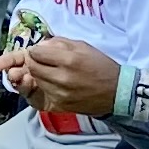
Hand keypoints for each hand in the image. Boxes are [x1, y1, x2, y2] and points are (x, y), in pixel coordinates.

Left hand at [0, 37, 122, 116]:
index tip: (40, 51)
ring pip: (36, 80)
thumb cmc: (100, 66)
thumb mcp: (82, 46)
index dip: (35, 50)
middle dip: (34, 61)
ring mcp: (60, 94)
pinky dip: (45, 86)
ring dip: (38, 74)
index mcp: (69, 59)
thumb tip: (39, 45)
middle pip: (32, 67)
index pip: (36, 53)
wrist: (116, 92)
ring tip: (50, 71)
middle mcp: (62, 78)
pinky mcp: (60, 105)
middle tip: (41, 60)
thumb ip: (59, 43)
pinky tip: (54, 83)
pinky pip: (43, 93)